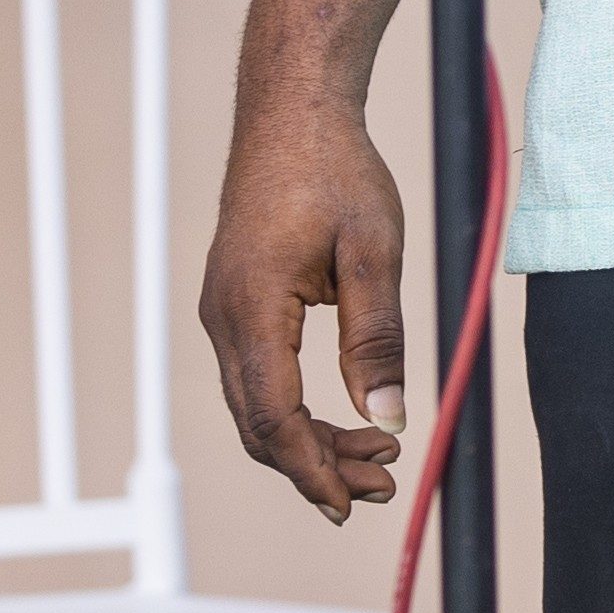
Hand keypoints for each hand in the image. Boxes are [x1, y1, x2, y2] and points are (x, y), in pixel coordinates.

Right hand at [199, 84, 408, 522]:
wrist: (291, 111)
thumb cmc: (334, 169)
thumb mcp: (373, 252)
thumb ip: (377, 340)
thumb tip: (391, 420)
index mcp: (251, 308)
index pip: (272, 418)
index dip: (312, 469)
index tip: (353, 501)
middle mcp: (223, 317)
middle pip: (258, 425)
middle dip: (317, 466)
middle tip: (384, 485)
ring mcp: (223, 311)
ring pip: (255, 405)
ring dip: (310, 442)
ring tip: (377, 457)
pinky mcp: (234, 303)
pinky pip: (257, 377)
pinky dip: (296, 409)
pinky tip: (343, 416)